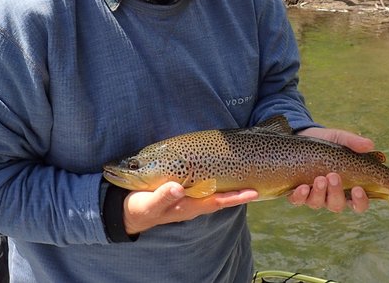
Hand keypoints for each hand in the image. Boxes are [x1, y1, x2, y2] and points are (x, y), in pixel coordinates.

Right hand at [123, 182, 258, 234]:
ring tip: (247, 178)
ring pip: (215, 194)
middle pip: (222, 198)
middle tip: (259, 182)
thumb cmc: (140, 208)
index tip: (254, 192)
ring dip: (231, 188)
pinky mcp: (184, 194)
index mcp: (187, 206)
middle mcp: (193, 204)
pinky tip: (222, 176)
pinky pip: (206, 190)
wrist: (129, 213)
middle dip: (240, 192)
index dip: (235, 197)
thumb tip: (178, 187)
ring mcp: (189, 200)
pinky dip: (217, 184)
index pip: (217, 201)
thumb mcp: (148, 204)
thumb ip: (163, 197)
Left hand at [287, 127, 373, 212]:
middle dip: (336, 193)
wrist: (302, 136)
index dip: (360, 201)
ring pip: (317, 203)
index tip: (358, 189)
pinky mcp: (296, 191)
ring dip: (319, 193)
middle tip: (334, 176)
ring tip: (319, 178)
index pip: (358, 204)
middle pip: (337, 205)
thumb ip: (353, 142)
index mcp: (347, 187)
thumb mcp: (340, 138)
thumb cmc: (326, 142)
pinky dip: (300, 196)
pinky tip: (302, 187)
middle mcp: (330, 195)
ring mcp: (313, 195)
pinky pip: (297, 200)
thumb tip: (370, 145)